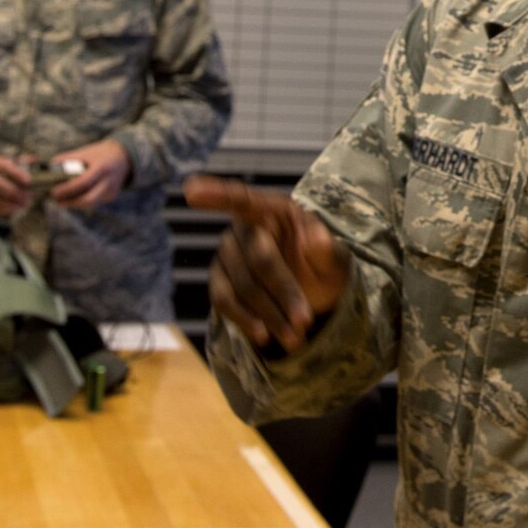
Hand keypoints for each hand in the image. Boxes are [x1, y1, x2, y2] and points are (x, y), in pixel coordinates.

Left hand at [48, 139, 131, 209]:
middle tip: (56, 201)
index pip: (83, 182)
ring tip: (61, 201)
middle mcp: (109, 181)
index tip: (54, 191)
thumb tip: (49, 166)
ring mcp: (112, 191)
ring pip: (90, 204)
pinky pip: (94, 202)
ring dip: (74, 204)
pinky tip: (73, 198)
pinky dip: (82, 201)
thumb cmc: (101, 153)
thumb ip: (68, 159)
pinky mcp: (112, 196)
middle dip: (70, 203)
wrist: (125, 156)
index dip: (67, 189)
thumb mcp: (86, 152)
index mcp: (102, 168)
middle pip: (89, 200)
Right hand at [186, 175, 349, 352]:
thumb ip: (327, 249)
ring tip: (294, 338)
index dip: (217, 193)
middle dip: (283, 292)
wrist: (315, 295)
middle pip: (258, 259)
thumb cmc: (323, 266)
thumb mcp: (336, 260)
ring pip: (240, 286)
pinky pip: (224, 300)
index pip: (243, 199)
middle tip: (305, 322)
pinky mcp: (220, 281)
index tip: (191, 190)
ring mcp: (228, 255)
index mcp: (274, 209)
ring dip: (268, 315)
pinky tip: (264, 335)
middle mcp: (245, 227)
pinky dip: (244, 319)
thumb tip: (316, 237)